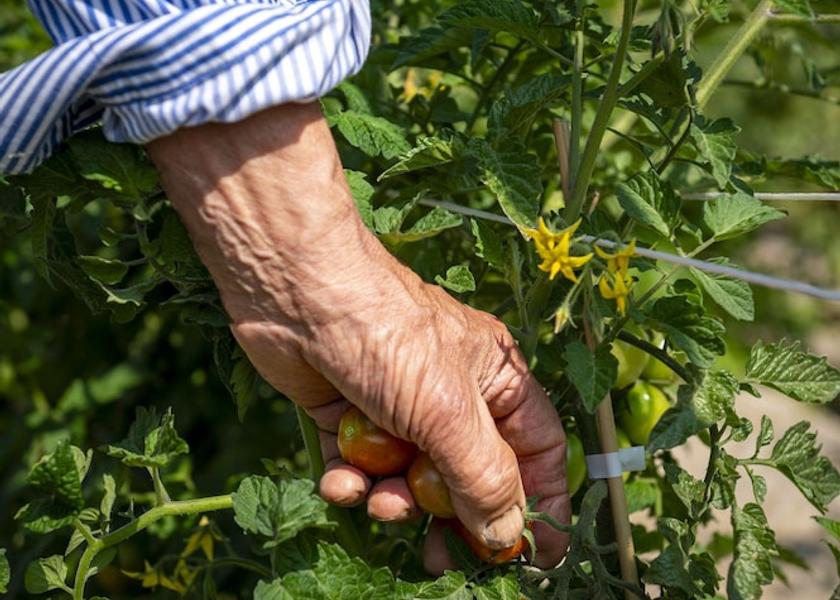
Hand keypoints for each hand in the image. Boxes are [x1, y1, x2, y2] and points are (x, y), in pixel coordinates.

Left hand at [147, 102, 570, 567]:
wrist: (294, 291)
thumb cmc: (386, 337)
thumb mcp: (448, 411)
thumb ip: (483, 478)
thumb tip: (507, 534)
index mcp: (494, 381)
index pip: (536, 450)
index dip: (540, 502)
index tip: (538, 557)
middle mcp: (451, 395)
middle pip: (469, 475)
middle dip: (454, 517)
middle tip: (440, 559)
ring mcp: (398, 406)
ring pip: (411, 478)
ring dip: (396, 499)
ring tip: (382, 502)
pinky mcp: (348, 414)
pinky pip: (361, 467)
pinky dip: (351, 481)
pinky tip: (339, 482)